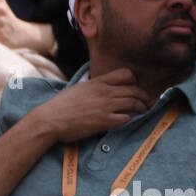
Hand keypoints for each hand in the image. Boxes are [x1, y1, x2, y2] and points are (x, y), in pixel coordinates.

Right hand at [25, 68, 151, 143]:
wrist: (50, 120)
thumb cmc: (60, 106)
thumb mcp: (78, 89)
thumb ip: (92, 87)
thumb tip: (98, 90)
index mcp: (97, 82)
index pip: (126, 74)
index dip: (134, 81)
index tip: (134, 87)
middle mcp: (104, 92)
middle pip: (134, 90)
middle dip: (143, 96)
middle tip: (146, 102)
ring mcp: (105, 106)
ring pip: (133, 103)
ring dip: (141, 108)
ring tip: (143, 111)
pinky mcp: (104, 121)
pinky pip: (125, 118)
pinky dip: (130, 119)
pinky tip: (129, 121)